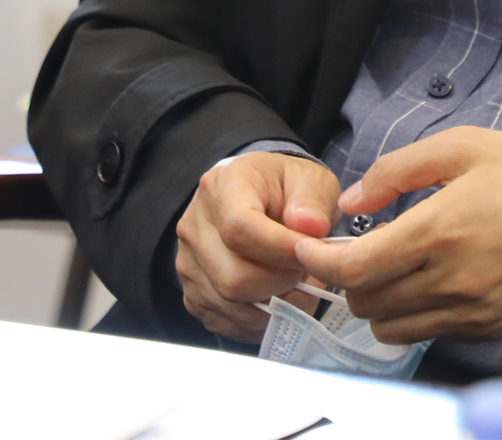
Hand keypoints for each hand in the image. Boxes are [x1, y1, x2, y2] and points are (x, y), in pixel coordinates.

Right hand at [173, 150, 341, 342]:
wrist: (263, 202)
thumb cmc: (288, 191)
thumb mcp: (312, 180)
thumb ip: (314, 200)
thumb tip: (310, 227)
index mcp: (222, 185)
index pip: (239, 228)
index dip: (280, 251)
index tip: (310, 255)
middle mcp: (194, 224)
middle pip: (233, 277)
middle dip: (281, 283)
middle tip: (304, 271)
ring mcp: (188, 262)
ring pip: (231, 305)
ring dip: (273, 304)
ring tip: (293, 282)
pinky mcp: (193, 293)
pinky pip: (227, 322)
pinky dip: (260, 319)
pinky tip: (275, 294)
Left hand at [290, 126, 501, 343]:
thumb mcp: (462, 146)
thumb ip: (396, 172)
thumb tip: (351, 200)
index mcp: (439, 230)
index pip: (354, 268)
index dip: (320, 262)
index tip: (308, 248)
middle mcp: (451, 280)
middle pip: (364, 303)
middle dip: (349, 278)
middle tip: (356, 251)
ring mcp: (472, 311)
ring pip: (390, 328)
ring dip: (378, 302)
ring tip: (391, 270)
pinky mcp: (490, 328)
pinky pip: (428, 334)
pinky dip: (412, 316)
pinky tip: (426, 283)